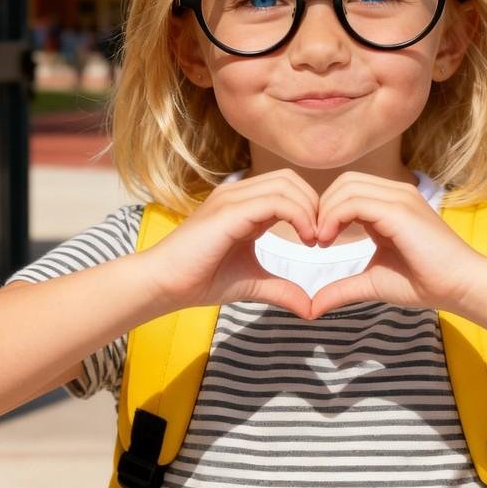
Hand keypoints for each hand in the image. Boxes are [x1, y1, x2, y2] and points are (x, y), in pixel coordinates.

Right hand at [144, 168, 319, 318]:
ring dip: (310, 210)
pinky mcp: (229, 211)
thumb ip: (282, 289)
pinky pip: (275, 201)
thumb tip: (310, 308)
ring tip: (315, 240)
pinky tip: (305, 239)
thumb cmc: (199, 280)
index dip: (310, 208)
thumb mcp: (252, 283)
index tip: (321, 239)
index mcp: (243, 205)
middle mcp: (237, 194)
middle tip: (323, 237)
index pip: (287, 187)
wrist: (163, 284)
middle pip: (291, 179)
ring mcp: (232, 199)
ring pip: (286, 185)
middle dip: (315, 204)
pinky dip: (298, 216)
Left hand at [305, 172, 484, 318]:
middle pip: (345, 182)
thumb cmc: (424, 283)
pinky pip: (355, 201)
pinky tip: (328, 240)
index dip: (327, 211)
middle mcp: (396, 194)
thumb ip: (343, 288)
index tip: (318, 241)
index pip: (349, 190)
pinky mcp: (399, 209)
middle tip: (316, 239)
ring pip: (347, 187)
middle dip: (322, 207)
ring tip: (321, 241)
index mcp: (391, 206)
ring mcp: (399, 198)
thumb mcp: (373, 282)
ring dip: (326, 211)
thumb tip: (313, 308)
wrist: (460, 286)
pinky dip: (334, 217)